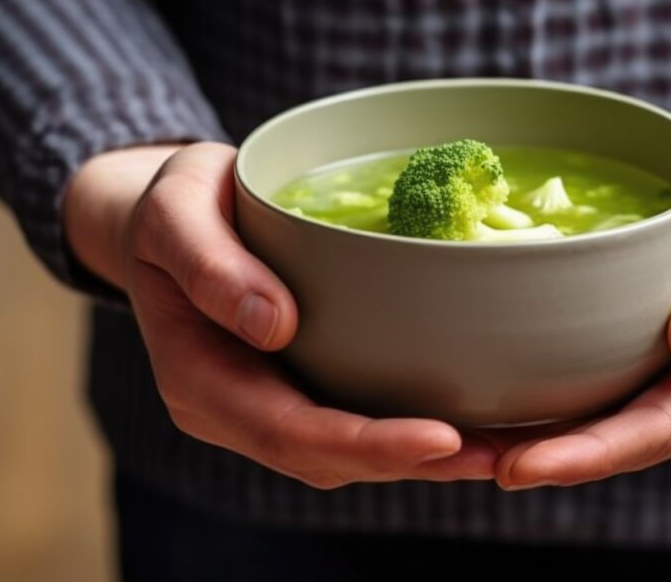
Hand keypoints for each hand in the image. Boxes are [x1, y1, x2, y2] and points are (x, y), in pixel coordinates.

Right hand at [63, 142, 496, 487]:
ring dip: (424, 458)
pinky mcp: (297, 385)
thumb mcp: (175, 213)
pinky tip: (466, 416)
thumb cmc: (171, 208)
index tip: (441, 437)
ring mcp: (266, 403)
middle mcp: (235, 409)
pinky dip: (408, 428)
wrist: (167, 221)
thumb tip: (275, 325)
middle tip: (499, 454)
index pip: (289, 431)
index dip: (366, 444)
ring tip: (503, 447)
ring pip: (347, 452)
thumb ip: (210, 266)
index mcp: (199, 379)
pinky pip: (353, 418)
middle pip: (328, 458)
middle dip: (415, 463)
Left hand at [493, 154, 670, 488]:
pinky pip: (609, 400)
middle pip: (622, 442)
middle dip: (546, 458)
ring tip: (467, 445)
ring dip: (541, 443)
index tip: (520, 463)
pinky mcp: (663, 370)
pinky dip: (558, 411)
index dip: (588, 452)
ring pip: (610, 429)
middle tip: (465, 460)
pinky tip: (505, 406)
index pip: (658, 428)